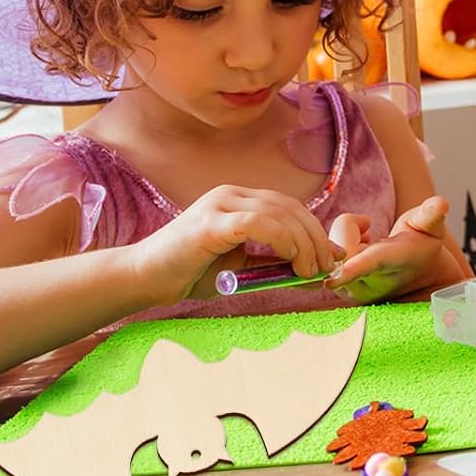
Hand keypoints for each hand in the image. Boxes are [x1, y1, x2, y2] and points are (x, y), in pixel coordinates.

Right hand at [128, 185, 333, 304]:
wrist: (144, 280)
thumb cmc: (191, 274)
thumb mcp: (243, 268)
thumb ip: (274, 264)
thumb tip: (315, 272)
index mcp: (239, 200)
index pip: (290, 207)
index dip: (316, 231)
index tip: (332, 258)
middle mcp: (231, 195)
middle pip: (290, 208)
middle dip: (316, 238)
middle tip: (326, 268)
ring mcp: (220, 205)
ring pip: (279, 214)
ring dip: (304, 243)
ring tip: (311, 271)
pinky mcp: (210, 223)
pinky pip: (257, 223)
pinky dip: (282, 238)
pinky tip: (292, 258)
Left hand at [326, 196, 455, 303]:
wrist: (420, 278)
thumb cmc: (422, 248)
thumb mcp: (432, 228)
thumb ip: (432, 214)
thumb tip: (441, 203)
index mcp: (392, 261)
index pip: (369, 265)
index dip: (351, 270)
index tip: (332, 281)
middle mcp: (370, 282)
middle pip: (341, 246)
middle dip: (349, 227)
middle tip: (368, 227)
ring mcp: (354, 290)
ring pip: (330, 252)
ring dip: (344, 239)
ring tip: (365, 242)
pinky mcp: (341, 292)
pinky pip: (323, 261)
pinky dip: (336, 249)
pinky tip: (355, 252)